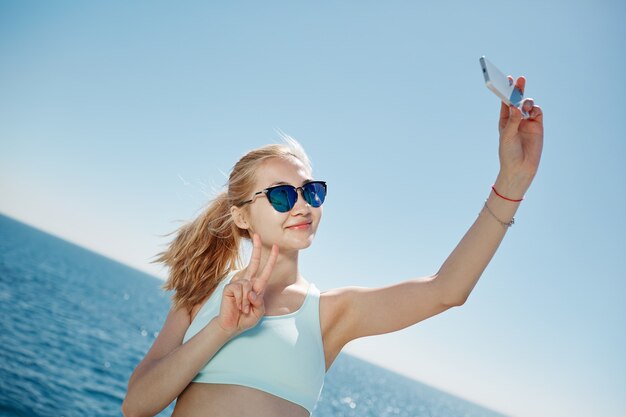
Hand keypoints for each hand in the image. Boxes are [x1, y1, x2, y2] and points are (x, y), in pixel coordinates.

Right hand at [216, 233, 278, 336]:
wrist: (232, 326)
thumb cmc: (246, 318)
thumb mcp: (259, 311)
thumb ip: (259, 301)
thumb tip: (251, 291)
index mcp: (257, 286)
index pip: (265, 270)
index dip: (271, 259)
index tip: (276, 247)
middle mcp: (247, 281)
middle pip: (254, 262)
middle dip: (256, 248)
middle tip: (257, 234)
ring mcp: (238, 283)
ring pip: (248, 285)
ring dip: (247, 301)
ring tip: (244, 309)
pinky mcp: (229, 287)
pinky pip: (240, 289)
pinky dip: (241, 301)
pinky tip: (238, 306)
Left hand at [496, 76, 543, 195]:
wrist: (521, 168)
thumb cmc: (509, 153)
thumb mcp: (507, 136)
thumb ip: (512, 121)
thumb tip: (515, 107)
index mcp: (505, 120)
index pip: (505, 102)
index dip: (506, 91)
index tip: (507, 80)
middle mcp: (516, 119)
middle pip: (517, 101)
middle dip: (518, 90)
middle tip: (520, 79)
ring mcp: (527, 122)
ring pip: (528, 105)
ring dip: (527, 101)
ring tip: (524, 105)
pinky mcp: (537, 126)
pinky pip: (537, 112)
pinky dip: (535, 109)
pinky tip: (531, 111)